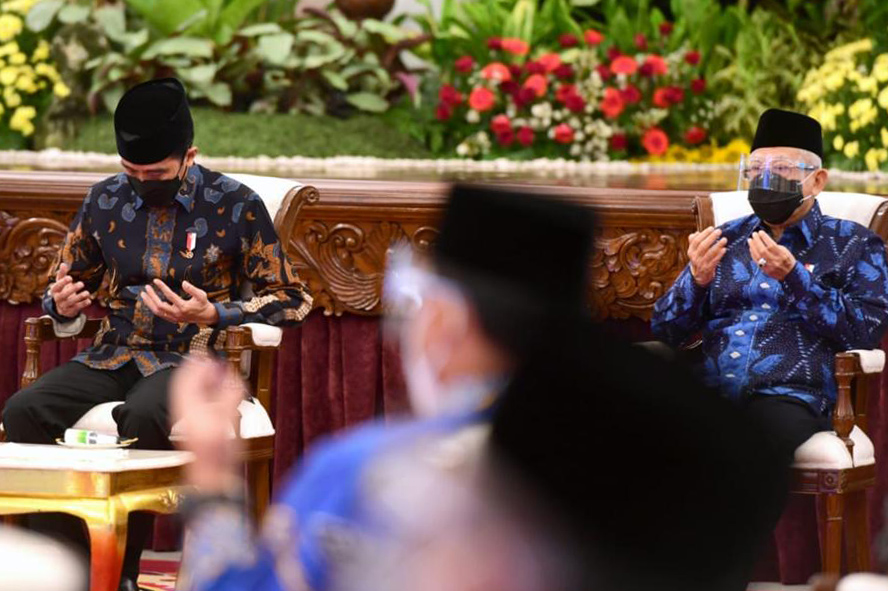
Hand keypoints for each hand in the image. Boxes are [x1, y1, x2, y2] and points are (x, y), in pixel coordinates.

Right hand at [50, 263, 91, 318]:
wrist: (62, 307)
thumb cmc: (62, 291)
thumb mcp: (61, 282)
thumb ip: (62, 274)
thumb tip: (63, 264)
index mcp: (55, 290)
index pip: (56, 286)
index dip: (62, 282)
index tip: (70, 278)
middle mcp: (58, 298)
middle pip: (63, 295)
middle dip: (72, 289)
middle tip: (81, 283)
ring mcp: (64, 305)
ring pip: (71, 302)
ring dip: (79, 297)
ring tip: (87, 293)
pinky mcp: (70, 311)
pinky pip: (77, 308)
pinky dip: (83, 304)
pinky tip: (89, 300)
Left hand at [141, 279, 219, 324]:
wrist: (205, 316)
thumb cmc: (202, 304)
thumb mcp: (201, 295)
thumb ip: (192, 289)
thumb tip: (183, 283)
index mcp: (183, 307)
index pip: (169, 296)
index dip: (162, 287)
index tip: (155, 280)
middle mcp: (177, 313)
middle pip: (160, 305)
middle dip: (151, 296)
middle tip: (147, 287)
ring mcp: (174, 317)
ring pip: (157, 312)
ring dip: (149, 303)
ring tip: (143, 295)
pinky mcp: (173, 319)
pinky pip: (160, 314)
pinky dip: (153, 308)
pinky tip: (150, 302)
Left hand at [170, 356, 244, 492]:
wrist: (212, 475)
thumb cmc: (218, 450)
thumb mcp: (226, 418)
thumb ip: (229, 395)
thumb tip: (233, 376)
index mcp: (189, 407)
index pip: (185, 380)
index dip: (194, 365)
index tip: (203, 354)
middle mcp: (186, 412)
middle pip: (186, 386)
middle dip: (198, 372)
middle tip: (209, 360)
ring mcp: (190, 421)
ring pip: (191, 395)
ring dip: (202, 382)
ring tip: (213, 373)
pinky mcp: (197, 429)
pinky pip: (196, 405)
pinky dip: (205, 395)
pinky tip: (215, 394)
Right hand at [688, 227, 726, 286]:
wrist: (699, 276)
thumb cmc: (698, 260)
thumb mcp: (694, 251)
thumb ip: (693, 242)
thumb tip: (696, 233)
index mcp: (691, 251)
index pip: (696, 241)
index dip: (704, 234)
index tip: (711, 228)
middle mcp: (695, 257)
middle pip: (703, 246)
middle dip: (711, 237)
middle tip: (719, 231)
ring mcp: (701, 264)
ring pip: (709, 253)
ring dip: (717, 245)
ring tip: (724, 239)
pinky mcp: (708, 269)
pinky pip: (715, 261)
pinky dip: (720, 255)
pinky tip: (724, 249)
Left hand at [748, 231, 795, 280]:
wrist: (790, 273)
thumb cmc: (787, 260)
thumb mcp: (785, 251)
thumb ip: (775, 246)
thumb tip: (764, 240)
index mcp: (781, 255)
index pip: (771, 245)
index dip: (765, 237)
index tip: (760, 232)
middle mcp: (774, 260)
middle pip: (762, 250)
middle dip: (757, 241)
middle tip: (754, 234)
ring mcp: (768, 265)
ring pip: (757, 255)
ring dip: (752, 246)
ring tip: (750, 240)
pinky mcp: (764, 269)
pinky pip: (756, 260)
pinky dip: (752, 253)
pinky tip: (751, 248)